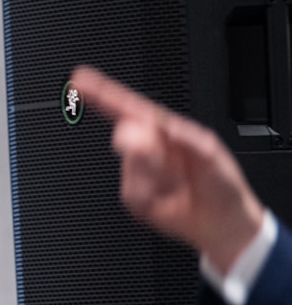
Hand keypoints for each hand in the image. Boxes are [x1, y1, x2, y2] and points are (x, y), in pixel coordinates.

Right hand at [71, 65, 265, 272]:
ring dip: (152, 175)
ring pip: (129, 165)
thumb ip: (181, 136)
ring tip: (174, 183)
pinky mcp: (134, 195)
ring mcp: (140, 172)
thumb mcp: (210, 153)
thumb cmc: (221, 184)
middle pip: (125, 134)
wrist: (220, 222)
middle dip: (137, 146)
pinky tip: (164, 197)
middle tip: (153, 155)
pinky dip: (147, 194)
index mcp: (165, 130)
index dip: (104, 93)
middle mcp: (150, 149)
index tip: (82, 82)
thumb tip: (151, 127)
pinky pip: (128, 190)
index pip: (130, 107)